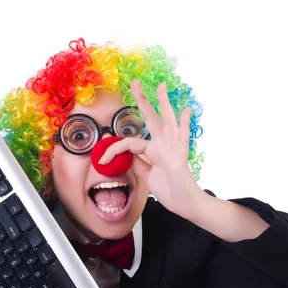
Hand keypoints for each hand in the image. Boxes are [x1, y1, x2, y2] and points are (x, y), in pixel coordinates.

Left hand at [99, 80, 200, 219]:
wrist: (184, 203)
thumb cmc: (169, 190)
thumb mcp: (146, 176)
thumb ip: (137, 163)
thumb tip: (124, 155)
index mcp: (153, 150)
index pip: (130, 142)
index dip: (113, 149)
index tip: (101, 160)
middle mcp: (163, 144)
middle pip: (150, 118)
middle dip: (142, 100)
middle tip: (135, 83)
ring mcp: (172, 147)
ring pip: (167, 120)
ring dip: (163, 103)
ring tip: (161, 87)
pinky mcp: (180, 155)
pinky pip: (183, 136)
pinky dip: (185, 123)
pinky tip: (186, 110)